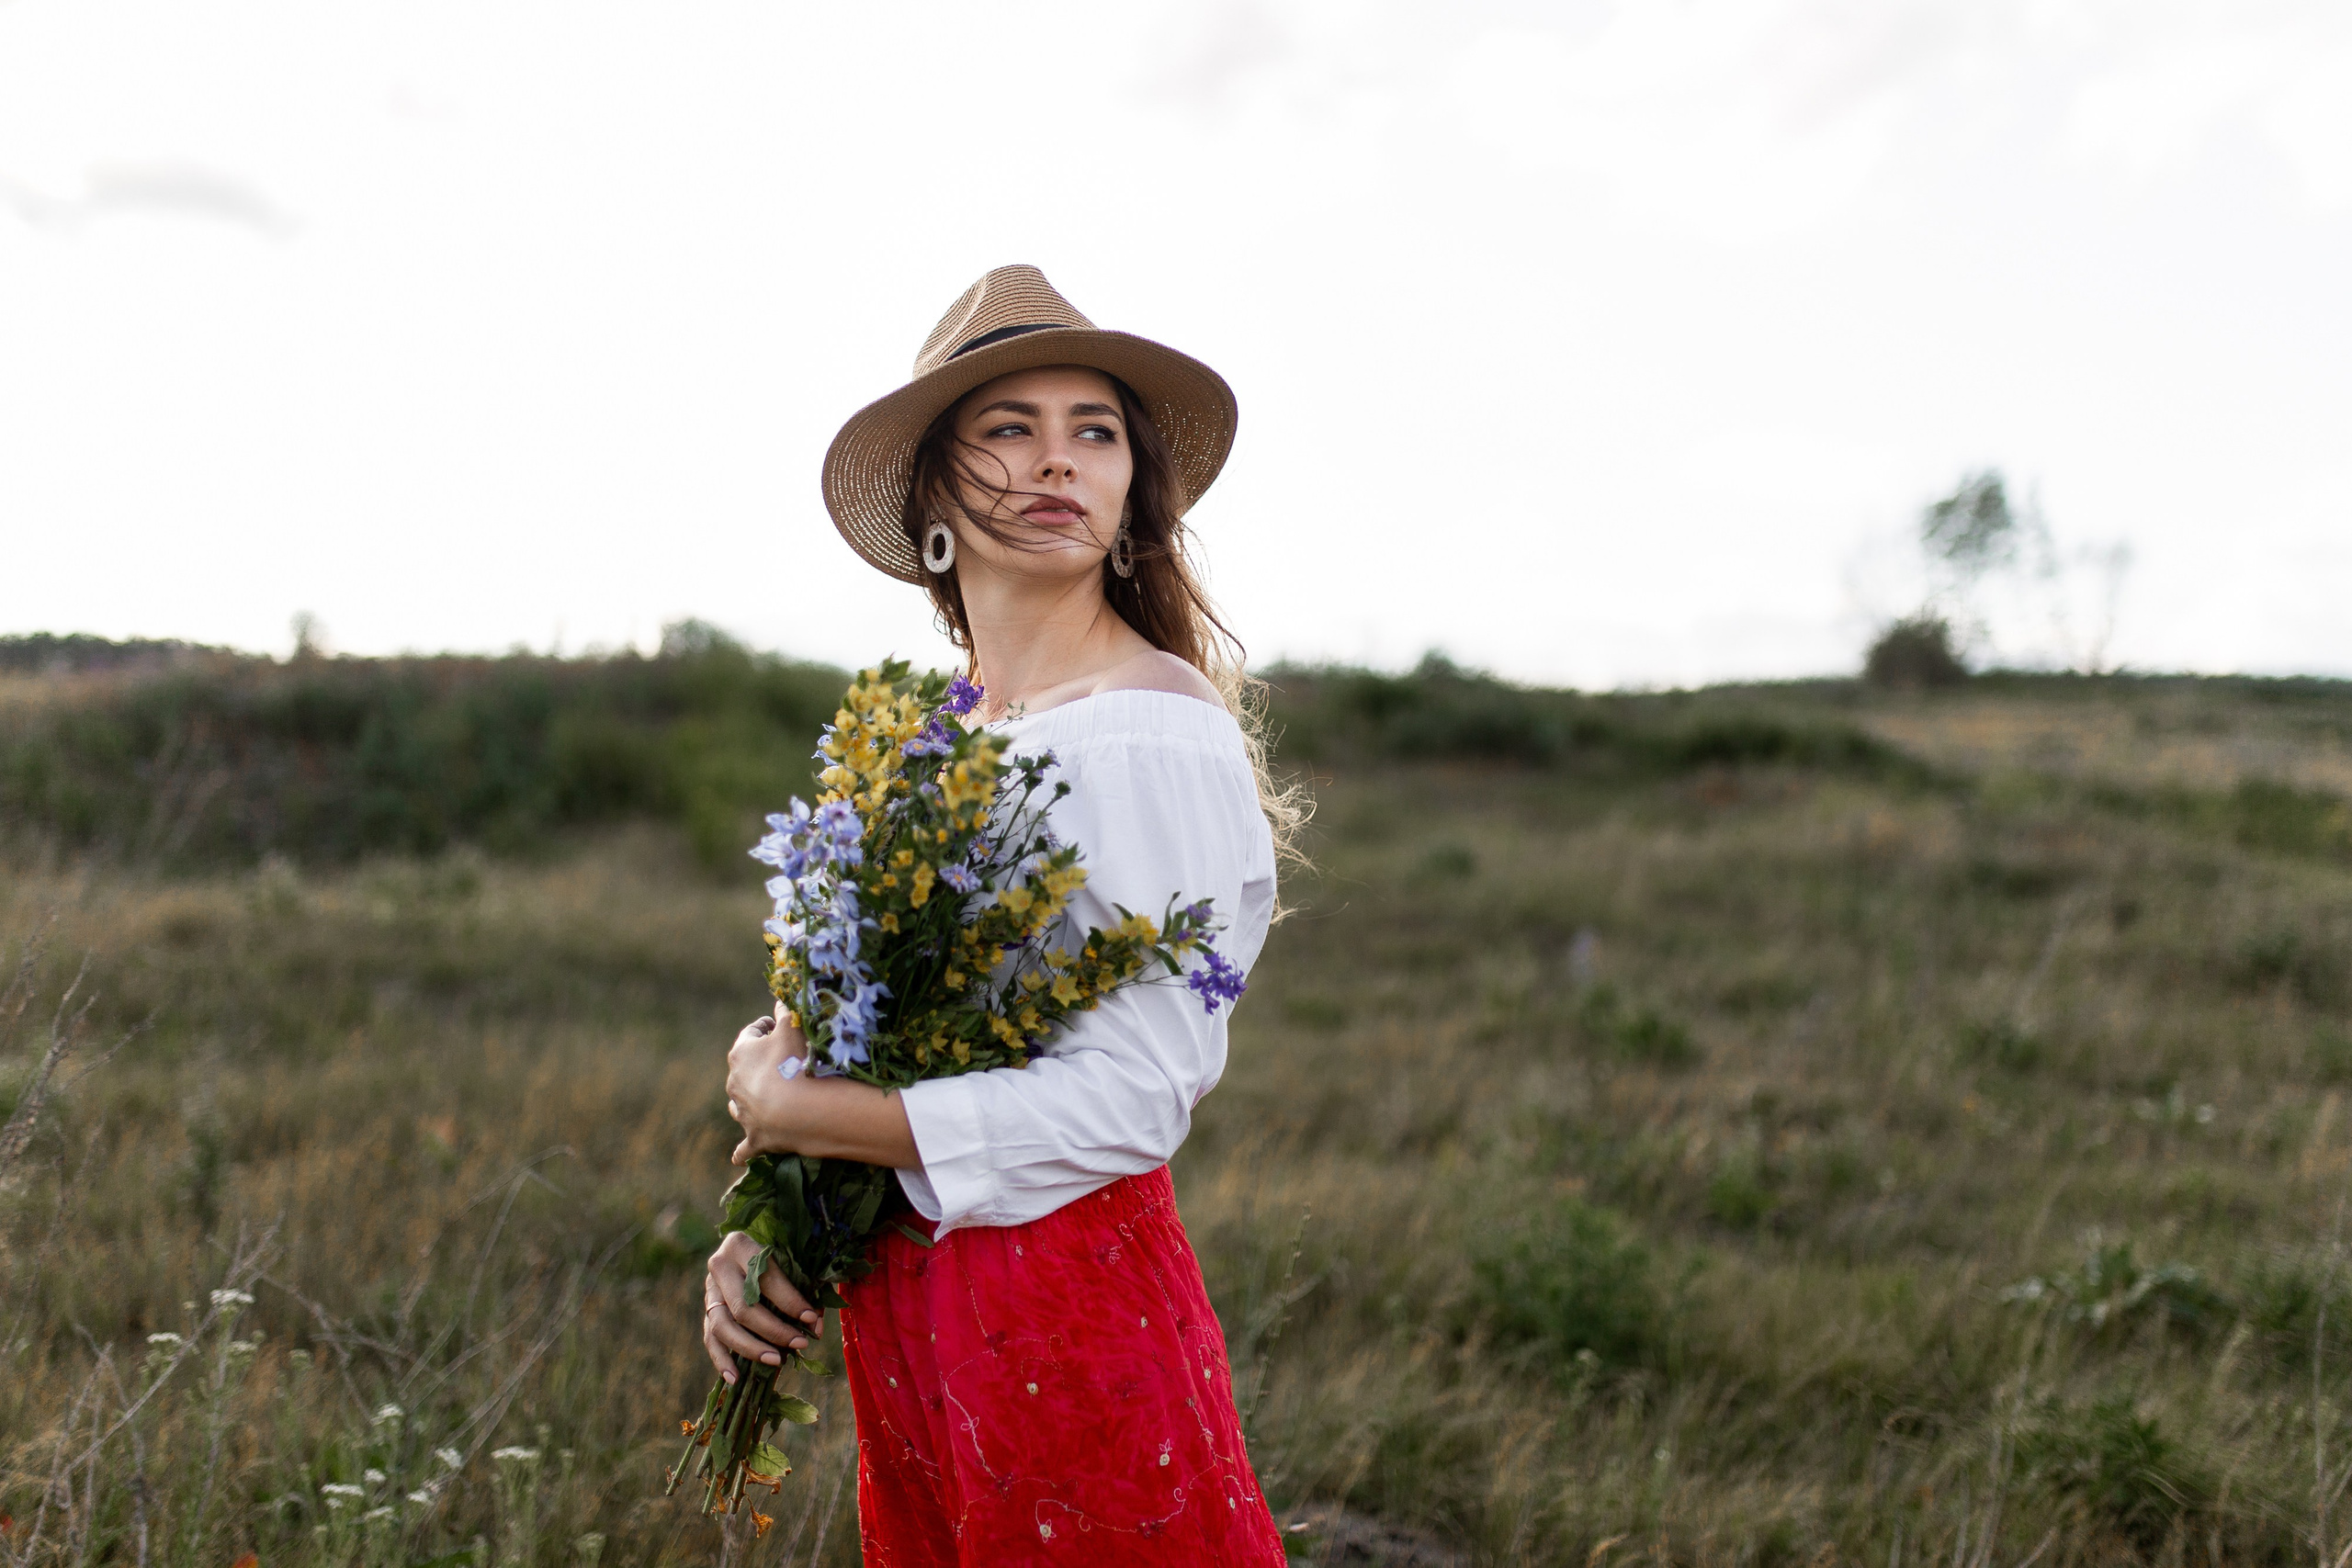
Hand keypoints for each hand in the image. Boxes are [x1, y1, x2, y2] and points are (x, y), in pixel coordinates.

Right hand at [700, 1230, 822, 1383]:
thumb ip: (806, 1290)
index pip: (766, 1279)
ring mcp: (708, 1291)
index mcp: (740, 1245)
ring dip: (751, 1348)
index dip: (790, 1302)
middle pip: (743, 1307)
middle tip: (800, 1343)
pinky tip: (735, 1379)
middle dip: (773, 1329)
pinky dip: (721, 1361)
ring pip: (723, 1327)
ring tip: (777, 1361)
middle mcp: (718, 1267)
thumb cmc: (779, 1253)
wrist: (748, 1248)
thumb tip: (814, 1328)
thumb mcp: (792, 1261)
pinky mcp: (707, 1311)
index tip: (811, 1319)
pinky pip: (710, 1339)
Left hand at [719, 1006, 921, 1168]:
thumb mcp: (793, 1027)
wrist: (799, 1110)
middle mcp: (734, 1083)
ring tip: (768, 1098)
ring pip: (739, 1104)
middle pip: (744, 1068)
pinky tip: (738, 1155)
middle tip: (785, 1061)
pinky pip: (744, 1146)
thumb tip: (782, 998)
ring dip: (748, 1100)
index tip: (781, 1026)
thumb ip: (787, 1010)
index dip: (768, 1027)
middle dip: (760, 1064)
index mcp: (740, 1053)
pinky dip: (743, 1149)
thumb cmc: (795, 1062)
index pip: (752, 1033)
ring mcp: (744, 1113)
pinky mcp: (754, 1138)